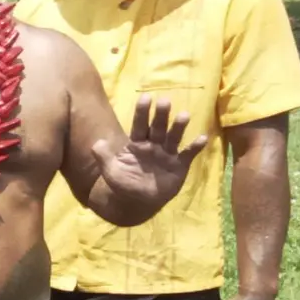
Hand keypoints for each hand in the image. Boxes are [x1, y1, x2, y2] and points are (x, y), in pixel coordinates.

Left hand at [92, 95, 208, 207]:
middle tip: (164, 101)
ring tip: (184, 115)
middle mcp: (154, 145)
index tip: (145, 97)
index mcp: (137, 144)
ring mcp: (167, 154)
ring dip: (178, 127)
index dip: (142, 113)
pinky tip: (202, 138)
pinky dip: (195, 147)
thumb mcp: (111, 172)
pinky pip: (188, 154)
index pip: (139, 126)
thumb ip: (104, 157)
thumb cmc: (124, 182)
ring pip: (173, 137)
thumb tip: (97, 143)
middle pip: (157, 128)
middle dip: (161, 115)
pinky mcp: (179, 165)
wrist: (138, 201)